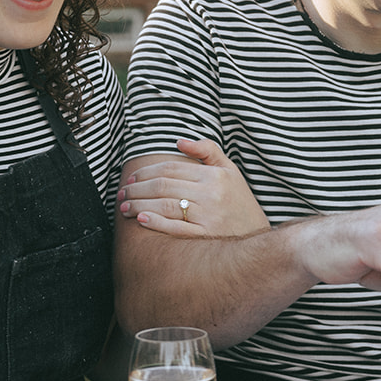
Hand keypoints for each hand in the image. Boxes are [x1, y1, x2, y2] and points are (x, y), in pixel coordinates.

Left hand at [118, 140, 269, 237]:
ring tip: (123, 208)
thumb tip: (178, 142)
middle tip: (122, 193)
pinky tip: (140, 219)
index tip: (131, 178)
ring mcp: (208, 217)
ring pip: (165, 205)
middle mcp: (211, 194)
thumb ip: (207, 151)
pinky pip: (174, 227)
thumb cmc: (239, 203)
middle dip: (137, 189)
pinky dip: (155, 222)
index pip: (171, 169)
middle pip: (164, 186)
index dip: (147, 172)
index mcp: (215, 176)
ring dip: (139, 204)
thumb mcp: (230, 171)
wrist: (258, 239)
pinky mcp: (205, 236)